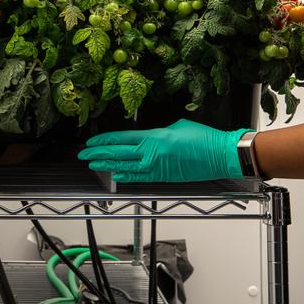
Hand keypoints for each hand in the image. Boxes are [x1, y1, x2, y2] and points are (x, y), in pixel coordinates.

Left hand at [77, 120, 249, 183]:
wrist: (219, 155)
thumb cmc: (203, 138)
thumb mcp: (176, 126)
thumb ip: (158, 132)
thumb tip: (150, 137)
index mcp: (153, 137)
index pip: (121, 139)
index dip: (104, 141)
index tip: (91, 142)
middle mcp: (151, 154)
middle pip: (118, 154)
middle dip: (99, 154)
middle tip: (84, 156)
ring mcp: (156, 168)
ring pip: (125, 167)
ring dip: (108, 166)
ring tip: (93, 165)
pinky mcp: (164, 178)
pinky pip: (140, 177)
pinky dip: (126, 176)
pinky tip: (115, 176)